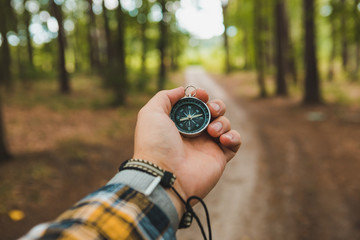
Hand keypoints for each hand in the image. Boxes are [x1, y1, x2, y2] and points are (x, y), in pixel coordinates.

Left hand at [133, 87, 240, 214]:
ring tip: (212, 132)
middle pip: (213, 111)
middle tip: (210, 111)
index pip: (195, 105)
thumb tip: (182, 90)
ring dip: (222, 122)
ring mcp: (207, 145)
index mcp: (178, 123)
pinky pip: (234, 142)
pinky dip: (233, 137)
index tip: (201, 95)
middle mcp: (194, 133)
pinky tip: (222, 139)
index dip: (200, 97)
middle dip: (216, 106)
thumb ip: (165, 97)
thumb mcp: (151, 113)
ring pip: (224, 124)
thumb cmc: (156, 143)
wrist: (165, 175)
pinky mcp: (220, 157)